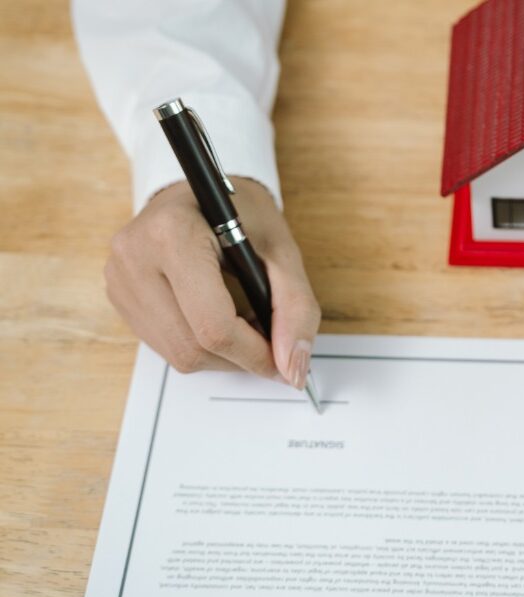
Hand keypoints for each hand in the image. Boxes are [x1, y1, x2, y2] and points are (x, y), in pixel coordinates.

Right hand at [105, 177, 320, 387]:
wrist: (204, 192)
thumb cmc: (244, 214)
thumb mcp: (282, 251)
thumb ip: (295, 308)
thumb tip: (292, 368)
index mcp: (173, 234)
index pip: (213, 324)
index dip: (254, 353)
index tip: (281, 360)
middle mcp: (134, 255)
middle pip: (193, 347)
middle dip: (239, 357)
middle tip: (268, 343)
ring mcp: (119, 277)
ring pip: (177, 353)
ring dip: (220, 355)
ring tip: (244, 325)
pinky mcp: (118, 294)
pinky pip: (163, 344)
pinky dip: (199, 345)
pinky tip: (216, 319)